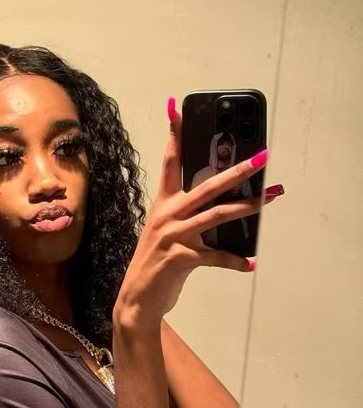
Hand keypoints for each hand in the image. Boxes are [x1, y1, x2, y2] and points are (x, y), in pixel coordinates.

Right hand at [114, 98, 280, 328]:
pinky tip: (249, 264)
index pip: (170, 162)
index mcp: (163, 205)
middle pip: (208, 185)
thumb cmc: (155, 267)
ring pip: (218, 214)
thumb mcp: (166, 235)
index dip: (174, 134)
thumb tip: (224, 210)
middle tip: (262, 157)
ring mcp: (174, 236)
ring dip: (249, 207)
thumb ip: (187, 219)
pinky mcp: (181, 258)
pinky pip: (216, 256)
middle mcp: (168, 215)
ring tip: (271, 198)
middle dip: (238, 170)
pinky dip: (234, 261)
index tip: (175, 107)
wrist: (137, 300)